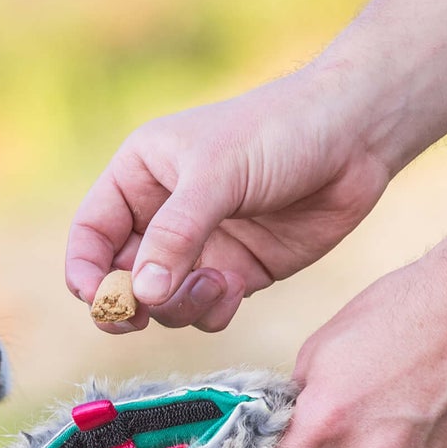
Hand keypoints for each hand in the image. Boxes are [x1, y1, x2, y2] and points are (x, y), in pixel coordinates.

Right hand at [65, 66, 391, 332]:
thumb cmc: (279, 130)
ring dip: (179, 307)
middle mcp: (161, 216)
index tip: (101, 300)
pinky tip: (236, 288)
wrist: (359, 135)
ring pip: (161, 303)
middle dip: (130, 303)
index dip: (87, 271)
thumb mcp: (218, 174)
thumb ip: (175, 236)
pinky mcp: (236, 272)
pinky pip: (204, 311)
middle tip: (143, 316)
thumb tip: (139, 295)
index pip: (90, 235)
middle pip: (119, 279)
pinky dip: (212, 311)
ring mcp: (199, 248)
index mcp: (139, 177)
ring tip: (216, 283)